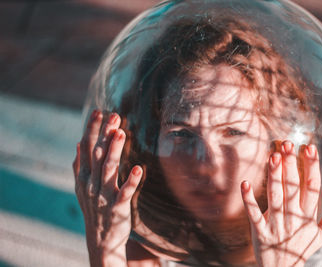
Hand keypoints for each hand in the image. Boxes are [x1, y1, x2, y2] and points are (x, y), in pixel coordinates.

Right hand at [73, 110, 152, 265]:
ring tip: (121, 133)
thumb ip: (80, 166)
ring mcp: (104, 195)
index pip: (87, 148)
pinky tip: (139, 168)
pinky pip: (125, 192)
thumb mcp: (82, 188)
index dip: (92, 130)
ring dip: (115, 150)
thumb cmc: (94, 209)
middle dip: (104, 134)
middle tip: (113, 116)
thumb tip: (79, 144)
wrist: (100, 240)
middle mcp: (91, 184)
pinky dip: (132, 180)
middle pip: (98, 154)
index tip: (98, 112)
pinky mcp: (118, 207)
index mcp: (84, 176)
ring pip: (109, 169)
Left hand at [241, 141, 321, 266]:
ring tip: (273, 156)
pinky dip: (248, 199)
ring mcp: (276, 225)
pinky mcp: (260, 232)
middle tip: (287, 144)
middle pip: (293, 188)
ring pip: (275, 197)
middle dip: (290, 165)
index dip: (311, 166)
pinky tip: (245, 183)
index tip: (309, 147)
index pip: (312, 187)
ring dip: (274, 177)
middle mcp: (293, 219)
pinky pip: (253, 214)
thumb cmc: (302, 246)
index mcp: (309, 216)